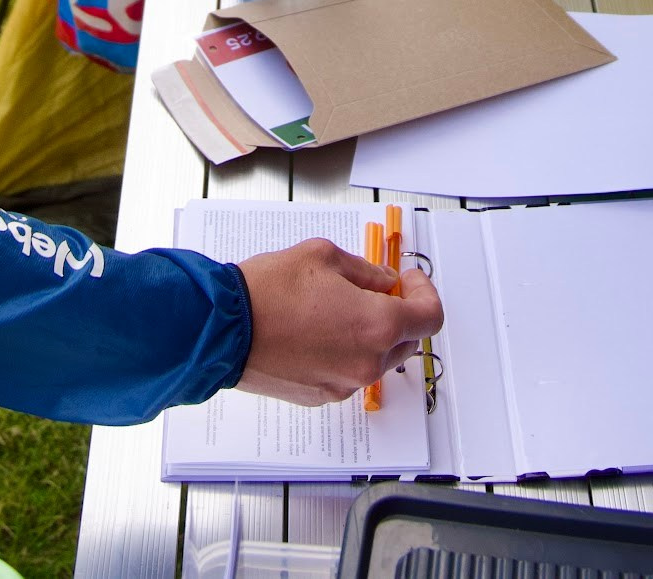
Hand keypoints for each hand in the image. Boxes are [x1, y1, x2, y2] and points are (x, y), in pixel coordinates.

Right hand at [234, 238, 443, 405]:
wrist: (223, 329)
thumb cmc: (269, 290)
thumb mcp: (323, 256)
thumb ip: (366, 272)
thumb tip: (385, 283)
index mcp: (377, 326)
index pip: (429, 317)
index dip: (424, 293)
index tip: (407, 280)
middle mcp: (367, 363)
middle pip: (407, 341)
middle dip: (398, 314)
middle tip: (374, 291)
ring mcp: (344, 384)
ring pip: (376, 359)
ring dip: (370, 335)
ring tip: (337, 310)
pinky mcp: (321, 396)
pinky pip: (348, 373)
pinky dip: (344, 353)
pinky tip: (317, 332)